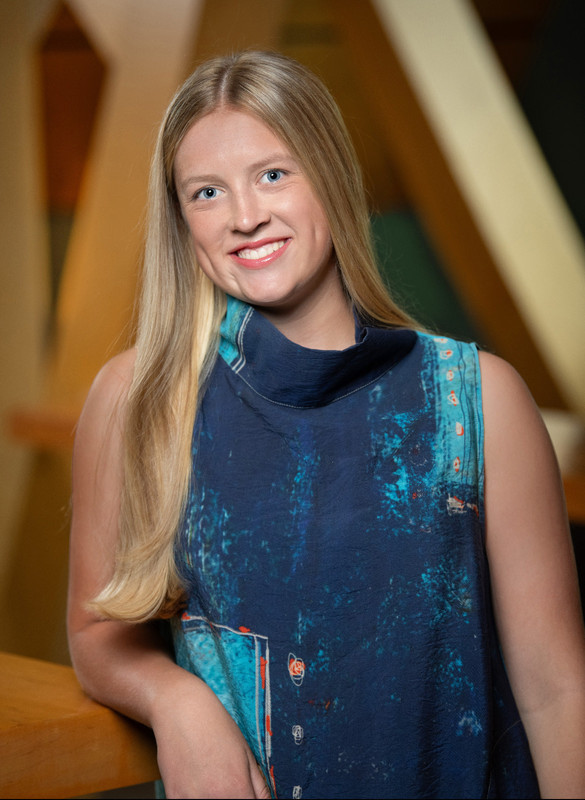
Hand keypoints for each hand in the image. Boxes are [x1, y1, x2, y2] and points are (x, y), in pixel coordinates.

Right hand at [152, 675, 270, 798]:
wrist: (181, 709)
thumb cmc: (215, 725)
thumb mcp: (247, 753)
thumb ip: (259, 787)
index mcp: (237, 789)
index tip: (247, 794)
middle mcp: (215, 799)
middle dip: (235, 797)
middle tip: (228, 782)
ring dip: (214, 797)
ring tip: (212, 779)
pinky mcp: (173, 797)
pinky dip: (196, 796)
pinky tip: (197, 781)